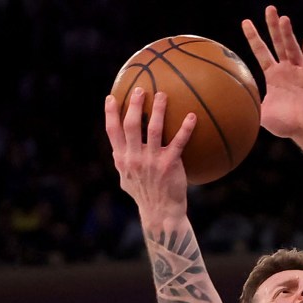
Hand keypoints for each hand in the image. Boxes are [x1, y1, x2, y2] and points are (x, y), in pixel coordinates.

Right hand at [105, 88, 193, 218]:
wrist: (160, 212)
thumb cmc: (145, 194)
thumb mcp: (127, 179)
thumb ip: (122, 163)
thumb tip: (117, 150)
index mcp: (122, 158)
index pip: (112, 131)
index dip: (110, 113)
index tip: (111, 97)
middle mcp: (134, 157)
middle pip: (131, 125)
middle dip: (134, 104)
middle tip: (141, 89)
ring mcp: (152, 161)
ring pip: (154, 129)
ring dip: (159, 110)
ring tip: (164, 95)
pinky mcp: (170, 165)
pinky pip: (179, 142)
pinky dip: (186, 128)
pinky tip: (192, 116)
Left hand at [242, 6, 302, 141]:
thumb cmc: (285, 124)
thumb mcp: (260, 114)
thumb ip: (246, 105)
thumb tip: (223, 109)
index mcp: (274, 75)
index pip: (262, 52)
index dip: (254, 37)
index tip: (246, 22)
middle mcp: (287, 70)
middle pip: (278, 43)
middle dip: (273, 26)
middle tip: (269, 8)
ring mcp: (300, 73)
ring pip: (292, 49)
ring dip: (288, 34)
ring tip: (284, 19)